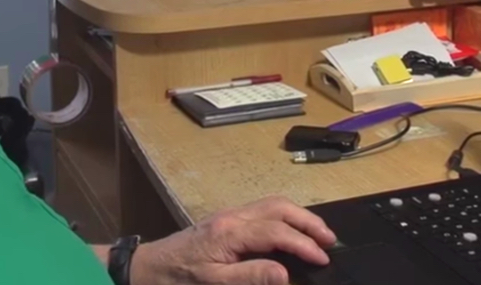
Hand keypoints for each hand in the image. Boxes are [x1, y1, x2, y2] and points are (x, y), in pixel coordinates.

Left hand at [128, 196, 335, 284]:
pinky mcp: (226, 220)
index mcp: (230, 231)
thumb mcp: (214, 283)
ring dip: (298, 216)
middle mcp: (232, 216)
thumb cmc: (179, 279)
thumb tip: (286, 273)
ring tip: (318, 233)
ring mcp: (229, 215)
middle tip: (330, 239)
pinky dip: (283, 217)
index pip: (277, 232)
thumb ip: (251, 276)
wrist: (149, 267)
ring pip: (271, 204)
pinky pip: (261, 210)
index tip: (324, 259)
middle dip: (308, 221)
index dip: (304, 244)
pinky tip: (291, 231)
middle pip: (278, 207)